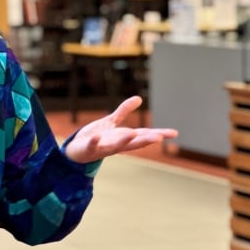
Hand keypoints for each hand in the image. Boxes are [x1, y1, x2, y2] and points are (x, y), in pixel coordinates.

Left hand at [63, 96, 177, 163]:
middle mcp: (116, 144)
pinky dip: (94, 142)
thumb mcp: (111, 122)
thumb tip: (139, 98)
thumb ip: (124, 111)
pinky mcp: (89, 148)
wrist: (76, 151)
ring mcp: (103, 148)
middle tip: (159, 137)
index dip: (159, 134)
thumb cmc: (97, 137)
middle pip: (133, 143)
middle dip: (145, 140)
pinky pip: (92, 145)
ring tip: (132, 134)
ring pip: (115, 146)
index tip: (174, 133)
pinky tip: (96, 137)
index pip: (144, 135)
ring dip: (124, 141)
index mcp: (123, 138)